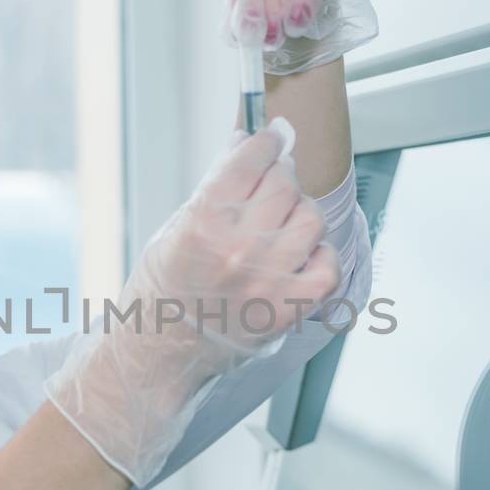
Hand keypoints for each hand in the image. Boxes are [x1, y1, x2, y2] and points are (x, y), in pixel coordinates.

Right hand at [44, 117, 340, 485]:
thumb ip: (217, 185)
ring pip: (311, 218)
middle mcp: (239, 249)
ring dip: (299, 215)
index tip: (271, 139)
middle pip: (285, 183)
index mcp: (204, 222)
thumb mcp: (177, 225)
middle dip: (279, 177)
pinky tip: (298, 258)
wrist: (162, 350)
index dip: (265, 142)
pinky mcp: (289, 308)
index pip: (251, 159)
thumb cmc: (165, 288)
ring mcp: (268, 280)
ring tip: (280, 227)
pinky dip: (318, 256)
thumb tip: (248, 141)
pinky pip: (328, 264)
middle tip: (271, 186)